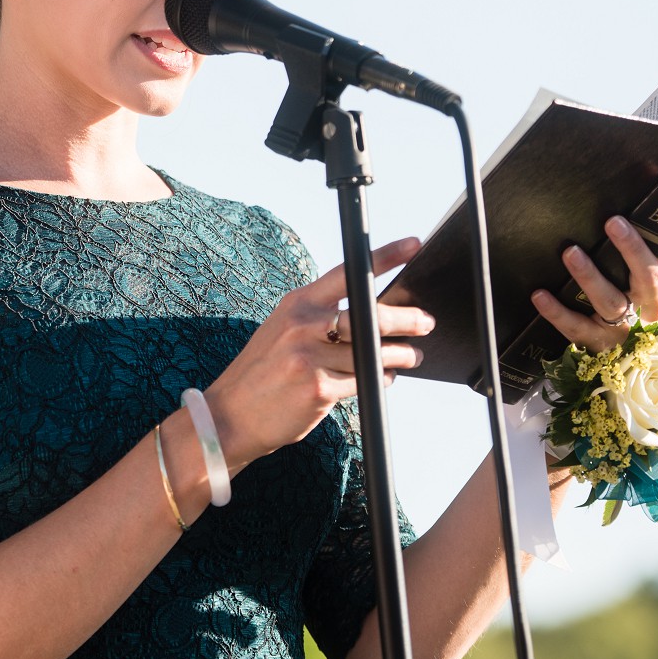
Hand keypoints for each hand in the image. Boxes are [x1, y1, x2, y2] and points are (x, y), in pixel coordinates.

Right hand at [205, 236, 430, 471]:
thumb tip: (368, 315)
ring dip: (400, 355)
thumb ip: (318, 318)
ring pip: (372, 353)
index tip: (412, 246)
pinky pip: (364, 381)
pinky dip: (380, 379)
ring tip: (412, 355)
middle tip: (426, 321)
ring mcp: (309, 356)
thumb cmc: (263, 371)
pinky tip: (384, 378)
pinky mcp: (318, 388)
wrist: (231, 413)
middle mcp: (302, 325)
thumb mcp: (282, 329)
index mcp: (297, 303)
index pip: (346, 273)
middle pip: (368, 315)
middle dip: (405, 318)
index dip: (383, 257)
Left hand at [532, 208, 657, 349]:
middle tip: (613, 222)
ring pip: (611, 301)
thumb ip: (641, 242)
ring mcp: (625, 326)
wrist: (619, 356)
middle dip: (632, 250)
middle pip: (649, 279)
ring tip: (570, 252)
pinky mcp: (597, 340)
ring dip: (590, 276)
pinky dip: (557, 311)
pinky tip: (539, 294)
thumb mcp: (642, 271)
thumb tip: (628, 197)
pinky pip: (576, 326)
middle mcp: (650, 305)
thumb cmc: (627, 292)